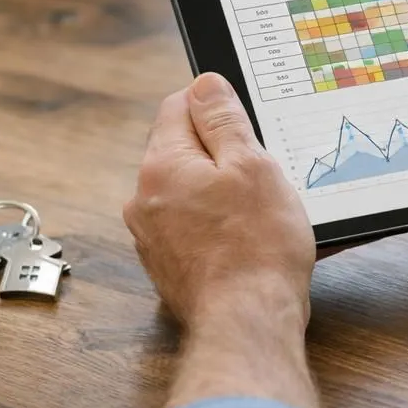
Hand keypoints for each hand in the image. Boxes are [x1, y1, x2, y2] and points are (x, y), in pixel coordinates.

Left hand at [124, 73, 314, 330]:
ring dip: (221, 193)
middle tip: (263, 174)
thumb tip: (204, 84)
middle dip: (222, 154)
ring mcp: (153, 237)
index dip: (217, 106)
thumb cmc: (257, 247)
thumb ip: (223, 120)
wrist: (248, 323)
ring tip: (260, 214)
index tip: (247, 122)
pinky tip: (249, 241)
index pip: (178, 106)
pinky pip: (193, 228)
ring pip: (190, 191)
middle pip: (183, 150)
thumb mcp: (251, 165)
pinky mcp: (169, 267)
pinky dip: (218, 227)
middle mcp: (144, 199)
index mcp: (161, 165)